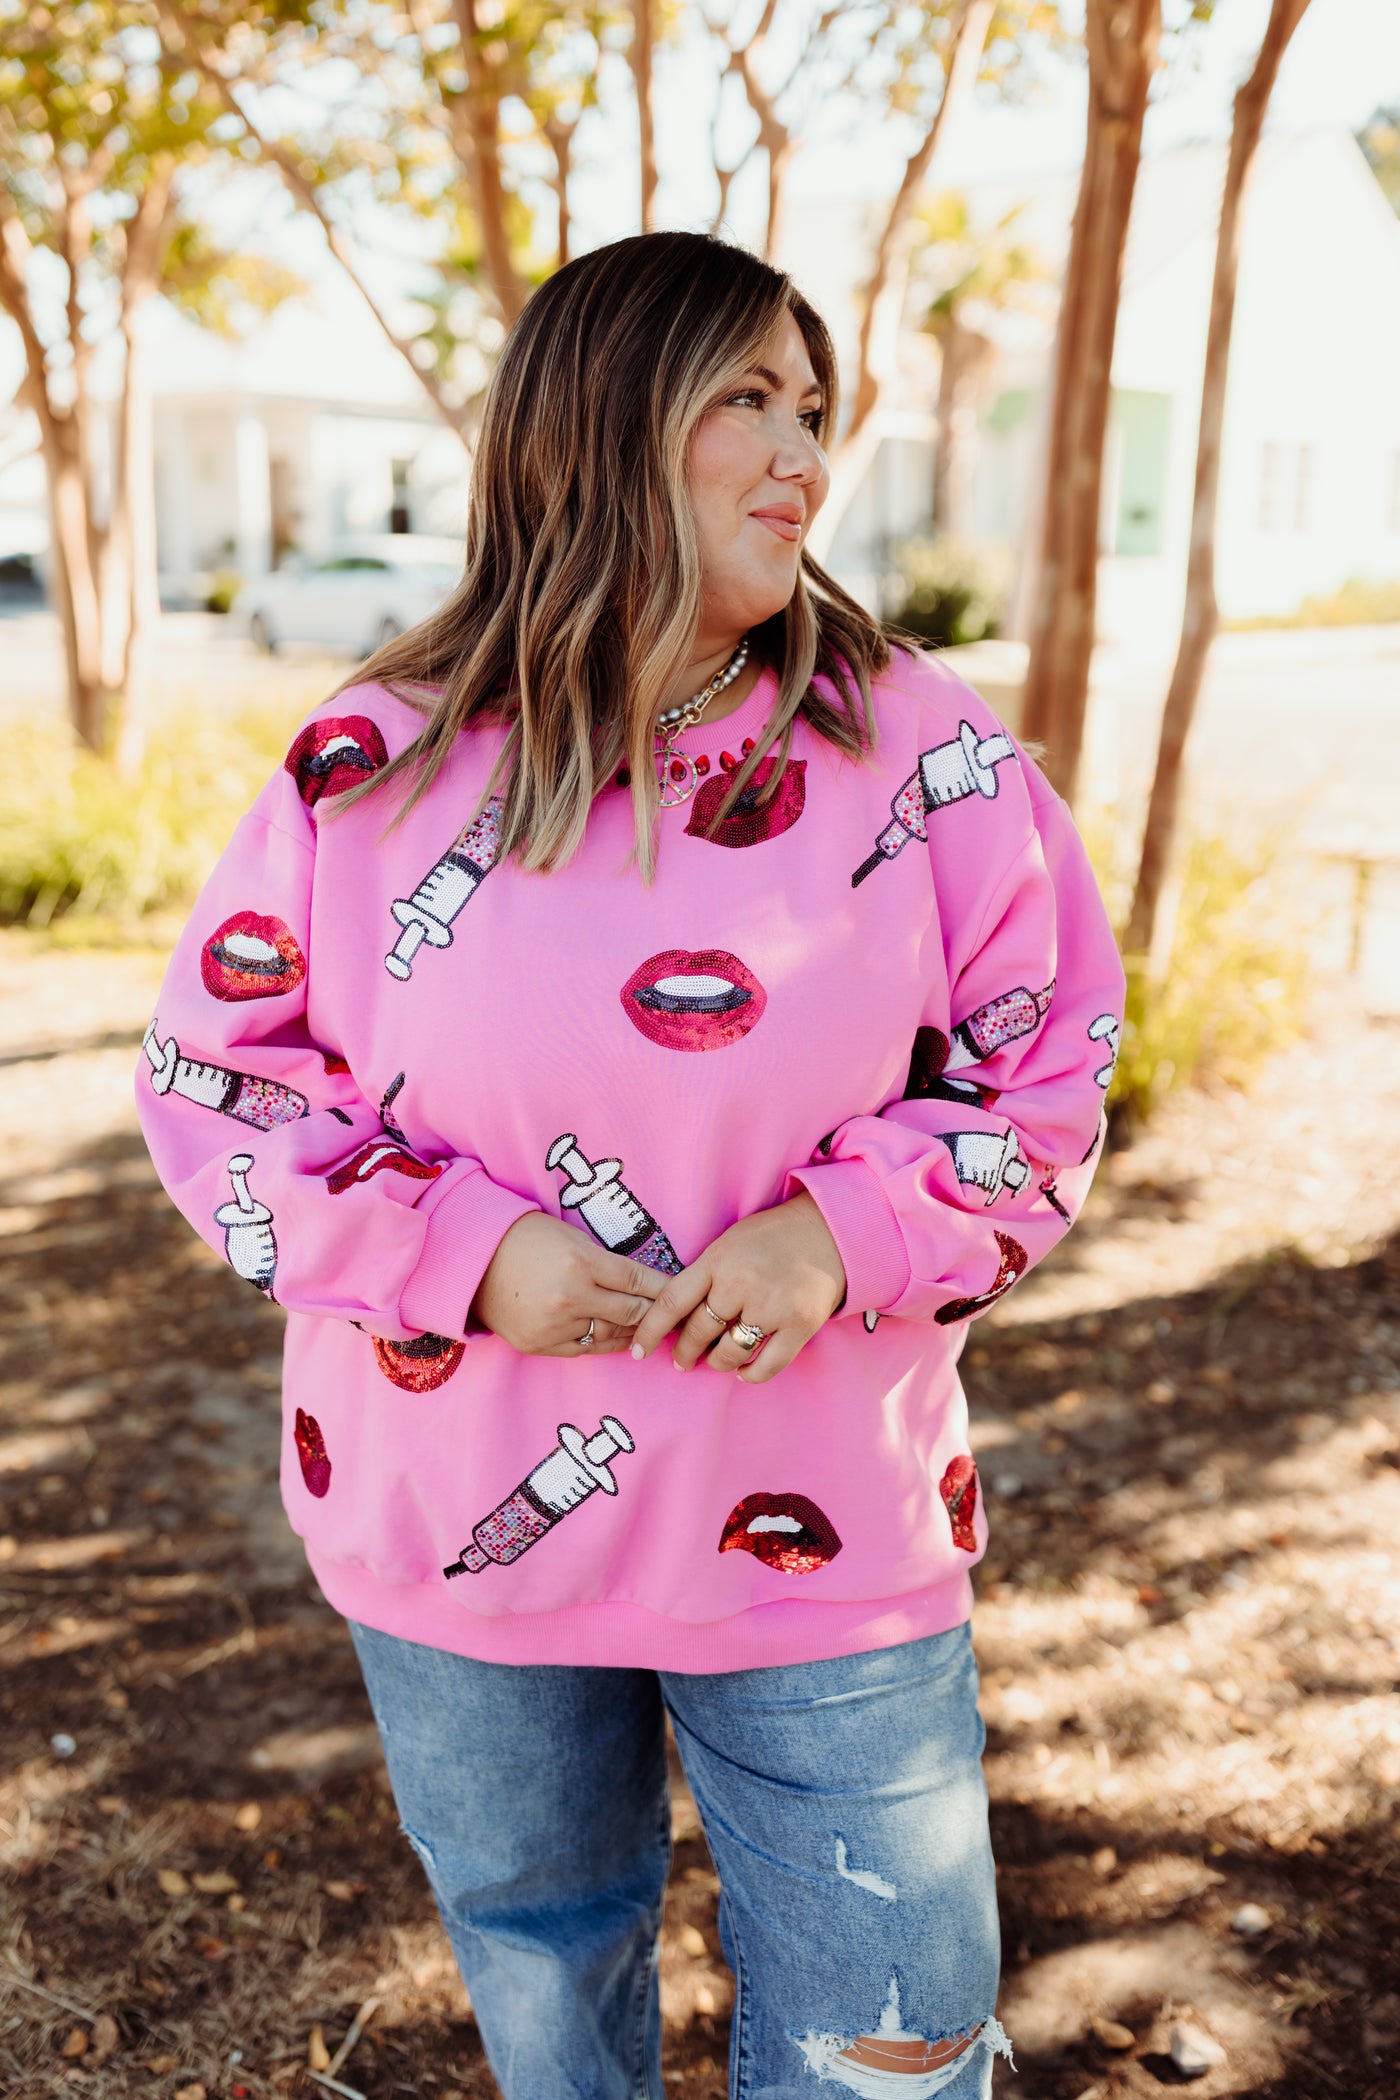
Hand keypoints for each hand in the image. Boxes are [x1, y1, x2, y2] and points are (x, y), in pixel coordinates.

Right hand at [471, 1212, 665, 1355]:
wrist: (469, 1260)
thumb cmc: (524, 1239)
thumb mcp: (570, 1237)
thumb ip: (605, 1262)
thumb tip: (643, 1283)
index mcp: (580, 1262)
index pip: (637, 1280)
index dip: (664, 1288)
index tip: (683, 1291)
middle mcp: (570, 1297)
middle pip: (631, 1312)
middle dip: (658, 1314)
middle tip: (679, 1316)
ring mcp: (554, 1325)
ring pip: (611, 1334)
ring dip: (635, 1332)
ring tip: (653, 1329)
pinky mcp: (539, 1345)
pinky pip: (585, 1349)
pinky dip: (606, 1343)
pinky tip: (622, 1339)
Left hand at [627, 1191, 845, 1383]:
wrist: (831, 1230)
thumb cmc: (773, 1236)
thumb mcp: (730, 1243)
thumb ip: (705, 1275)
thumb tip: (676, 1317)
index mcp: (718, 1260)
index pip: (672, 1302)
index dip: (650, 1331)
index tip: (639, 1350)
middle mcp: (741, 1283)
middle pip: (698, 1332)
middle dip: (684, 1352)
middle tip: (682, 1361)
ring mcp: (772, 1306)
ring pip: (729, 1353)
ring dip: (717, 1363)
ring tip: (716, 1361)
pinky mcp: (801, 1324)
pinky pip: (767, 1365)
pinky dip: (750, 1374)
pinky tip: (744, 1370)